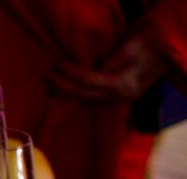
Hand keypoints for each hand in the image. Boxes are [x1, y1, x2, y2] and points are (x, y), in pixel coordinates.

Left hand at [46, 33, 169, 101]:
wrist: (165, 51)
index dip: (72, 74)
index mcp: (124, 84)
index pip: (90, 81)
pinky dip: (76, 94)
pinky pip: (91, 98)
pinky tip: (63, 92)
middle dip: (63, 86)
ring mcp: (118, 99)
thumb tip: (96, 68)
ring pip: (86, 99)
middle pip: (84, 94)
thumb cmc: (149, 45)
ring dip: (66, 93)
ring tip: (49, 88)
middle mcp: (119, 96)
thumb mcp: (131, 48)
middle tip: (47, 77)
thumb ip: (113, 60)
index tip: (58, 65)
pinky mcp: (116, 97)